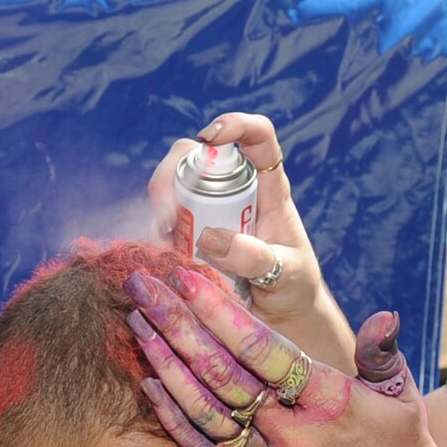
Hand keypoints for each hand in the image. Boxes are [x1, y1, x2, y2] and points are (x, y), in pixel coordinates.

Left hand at [124, 264, 433, 446]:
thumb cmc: (396, 433)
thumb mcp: (399, 387)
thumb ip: (382, 349)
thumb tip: (384, 317)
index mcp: (328, 401)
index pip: (261, 350)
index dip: (219, 312)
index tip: (184, 277)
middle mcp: (292, 435)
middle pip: (221, 375)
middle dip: (176, 325)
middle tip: (142, 286)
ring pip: (204, 412)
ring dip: (166, 364)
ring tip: (138, 323)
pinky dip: (174, 417)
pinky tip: (150, 381)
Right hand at [147, 111, 352, 366]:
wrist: (280, 321)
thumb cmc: (294, 291)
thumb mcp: (286, 275)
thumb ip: (256, 258)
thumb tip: (209, 237)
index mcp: (268, 191)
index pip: (257, 139)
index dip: (234, 125)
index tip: (209, 138)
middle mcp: (234, 194)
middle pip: (195, 158)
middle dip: (172, 175)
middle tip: (165, 215)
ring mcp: (207, 213)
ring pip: (172, 189)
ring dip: (158, 207)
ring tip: (160, 240)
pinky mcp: (187, 236)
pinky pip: (161, 223)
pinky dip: (151, 234)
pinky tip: (154, 254)